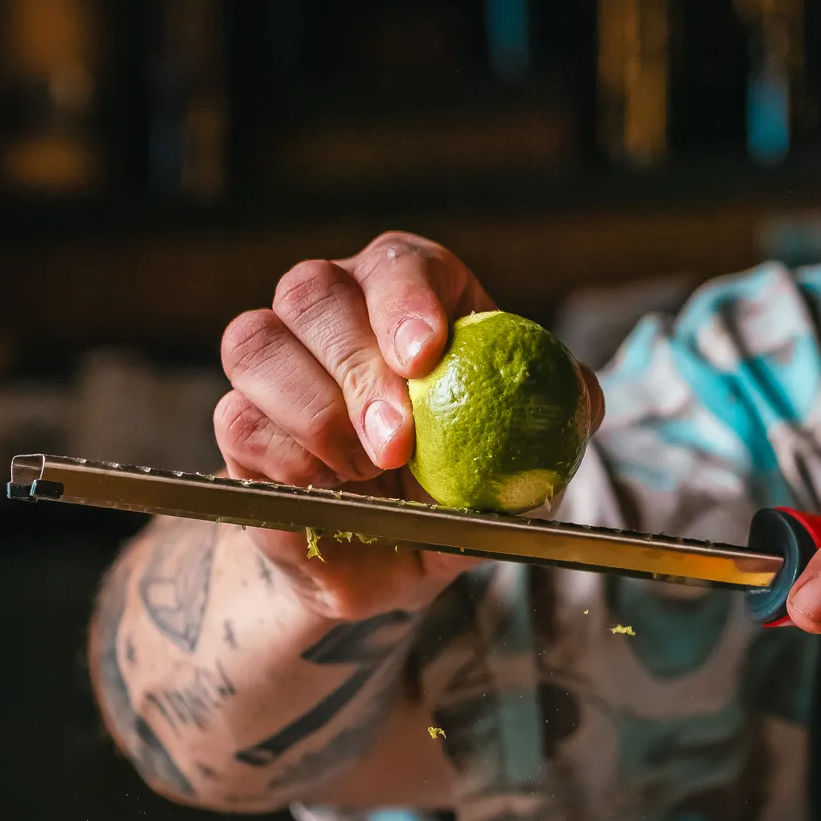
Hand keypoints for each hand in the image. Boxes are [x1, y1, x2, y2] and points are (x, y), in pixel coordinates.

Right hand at [215, 234, 602, 618]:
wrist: (392, 556)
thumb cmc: (461, 489)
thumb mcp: (522, 463)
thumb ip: (556, 421)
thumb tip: (581, 394)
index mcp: (411, 298)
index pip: (401, 264)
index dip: (406, 299)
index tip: (425, 354)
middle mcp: (334, 311)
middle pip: (314, 292)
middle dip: (357, 367)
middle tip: (396, 441)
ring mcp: (277, 361)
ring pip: (257, 343)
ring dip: (313, 413)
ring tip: (364, 471)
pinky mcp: (241, 423)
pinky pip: (238, 420)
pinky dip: (284, 458)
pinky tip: (326, 489)